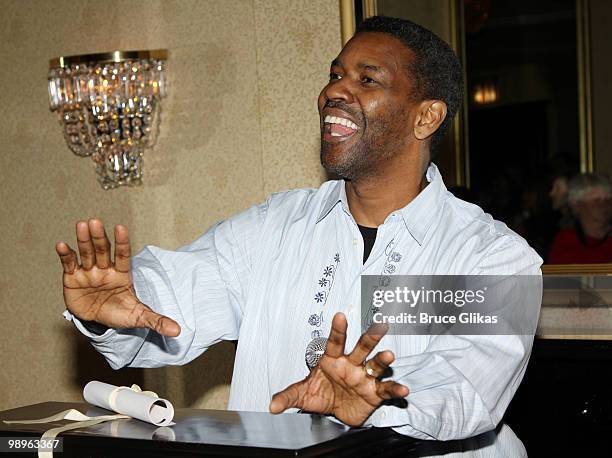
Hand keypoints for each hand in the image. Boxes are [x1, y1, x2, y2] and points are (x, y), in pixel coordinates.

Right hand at [56, 219, 180, 336]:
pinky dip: (66, 255)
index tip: (121, 227)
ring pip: (87, 253)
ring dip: (84, 240)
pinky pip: (69, 264)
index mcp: (123, 275)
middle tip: (95, 222)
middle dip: (99, 237)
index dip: (122, 242)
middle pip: (103, 250)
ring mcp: (89, 272)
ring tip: (82, 225)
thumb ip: (157, 321)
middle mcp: (105, 270)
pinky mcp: (73, 278)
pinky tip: (61, 245)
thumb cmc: (120, 314)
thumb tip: (177, 331)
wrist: (99, 322)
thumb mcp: (139, 317)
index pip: (124, 256)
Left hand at [269, 313, 408, 426]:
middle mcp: (351, 364)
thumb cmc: (321, 394)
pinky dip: (395, 389)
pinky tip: (403, 390)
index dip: (337, 330)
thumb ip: (288, 397)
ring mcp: (364, 376)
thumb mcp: (303, 395)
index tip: (339, 316)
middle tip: (380, 325)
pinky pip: (386, 389)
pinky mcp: (375, 392)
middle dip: (370, 337)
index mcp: (332, 359)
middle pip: (361, 347)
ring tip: (389, 356)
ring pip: (376, 364)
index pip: (334, 342)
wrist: (336, 413)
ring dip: (382, 360)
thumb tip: (272, 406)